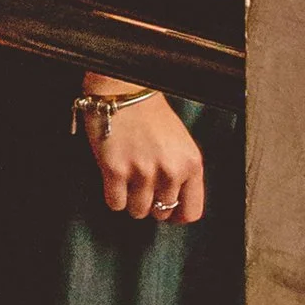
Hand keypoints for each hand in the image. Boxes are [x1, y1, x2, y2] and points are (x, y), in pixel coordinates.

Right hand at [84, 87, 204, 224]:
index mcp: (191, 164)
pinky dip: (113, 196)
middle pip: (161, 213)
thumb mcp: (181, 143)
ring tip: (127, 181)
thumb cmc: (151, 114)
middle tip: (141, 186)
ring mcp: (142, 172)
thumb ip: (181, 172)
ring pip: (137, 212)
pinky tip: (113, 179)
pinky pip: (115, 204)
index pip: (191, 212)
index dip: (176, 214)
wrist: (123, 89)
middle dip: (150, 204)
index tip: (165, 209)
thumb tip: (172, 205)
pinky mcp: (115, 170)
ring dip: (130, 201)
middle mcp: (170, 171)